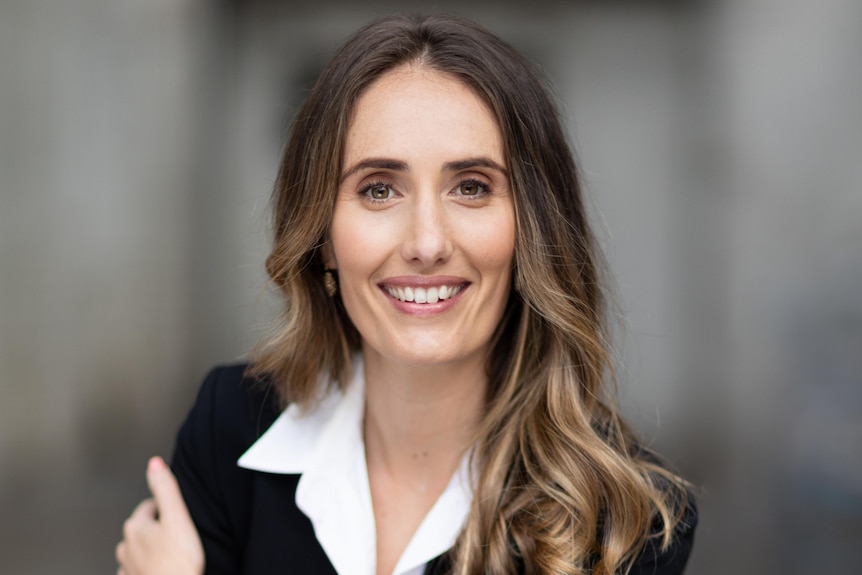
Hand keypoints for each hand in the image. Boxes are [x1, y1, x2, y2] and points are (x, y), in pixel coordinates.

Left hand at [116, 456, 204, 574]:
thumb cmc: (178, 562)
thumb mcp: (178, 517)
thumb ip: (165, 488)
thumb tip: (155, 463)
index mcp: (136, 526)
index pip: (149, 507)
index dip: (166, 509)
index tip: (177, 515)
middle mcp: (126, 546)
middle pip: (142, 529)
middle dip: (156, 528)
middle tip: (177, 533)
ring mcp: (127, 567)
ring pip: (137, 551)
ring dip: (150, 549)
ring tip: (169, 552)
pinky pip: (136, 570)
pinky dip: (146, 568)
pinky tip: (160, 569)